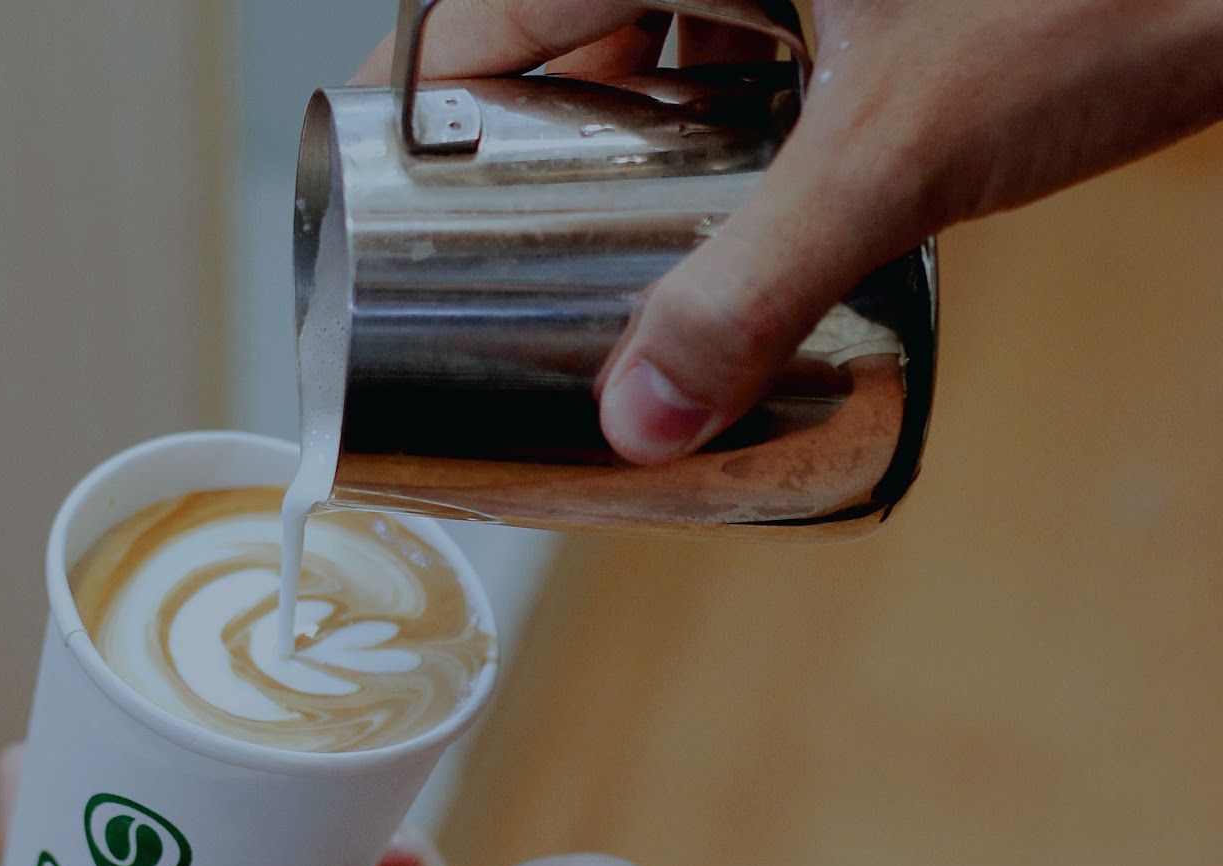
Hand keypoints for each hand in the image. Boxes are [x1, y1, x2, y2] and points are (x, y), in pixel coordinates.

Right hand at [356, 0, 1222, 463]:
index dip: (411, 99)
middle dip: (517, 162)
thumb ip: (762, 282)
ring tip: (587, 278)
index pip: (483, 2)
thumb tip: (640, 417)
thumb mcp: (903, 147)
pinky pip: (734, 77)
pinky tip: (715, 234)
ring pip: (647, 66)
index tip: (371, 199)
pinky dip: (709, 156)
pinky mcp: (848, 9)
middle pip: (556, 42)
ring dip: (617, 171)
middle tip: (484, 275)